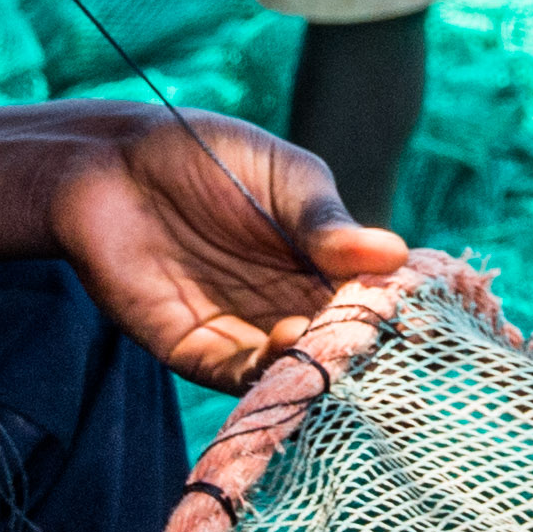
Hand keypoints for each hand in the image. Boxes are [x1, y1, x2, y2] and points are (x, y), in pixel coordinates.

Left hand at [45, 112, 413, 388]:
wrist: (112, 161)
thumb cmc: (204, 154)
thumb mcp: (285, 178)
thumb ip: (327, 222)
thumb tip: (394, 254)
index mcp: (320, 265)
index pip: (367, 303)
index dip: (392, 315)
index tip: (420, 320)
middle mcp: (288, 305)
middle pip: (335, 346)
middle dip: (361, 355)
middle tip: (385, 349)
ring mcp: (244, 332)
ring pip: (292, 370)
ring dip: (315, 365)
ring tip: (330, 338)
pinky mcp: (195, 349)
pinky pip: (238, 377)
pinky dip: (266, 373)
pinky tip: (288, 342)